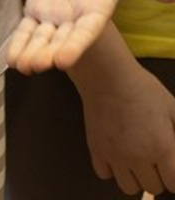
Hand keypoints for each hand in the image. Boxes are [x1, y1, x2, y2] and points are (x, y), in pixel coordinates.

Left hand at [7, 0, 174, 72]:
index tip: (63, 60)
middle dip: (49, 53)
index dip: (74, 46)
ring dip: (31, 52)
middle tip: (37, 66)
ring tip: (20, 67)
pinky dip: (19, 42)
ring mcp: (56, 17)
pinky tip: (11, 60)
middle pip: (60, 40)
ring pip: (41, 38)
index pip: (85, 32)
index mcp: (96, 12)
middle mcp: (75, 20)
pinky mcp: (39, 9)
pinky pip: (27, 29)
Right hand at [78, 57, 174, 195]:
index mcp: (162, 147)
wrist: (106, 74)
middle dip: (158, 175)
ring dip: (135, 177)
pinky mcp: (96, 149)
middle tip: (154, 157)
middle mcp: (138, 156)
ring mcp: (114, 155)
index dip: (174, 174)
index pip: (174, 184)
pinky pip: (105, 174)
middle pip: (154, 188)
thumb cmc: (141, 88)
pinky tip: (117, 153)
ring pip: (129, 187)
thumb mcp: (173, 109)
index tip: (170, 164)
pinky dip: (112, 169)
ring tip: (136, 159)